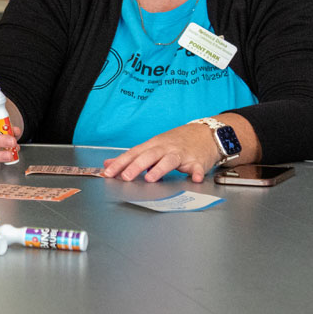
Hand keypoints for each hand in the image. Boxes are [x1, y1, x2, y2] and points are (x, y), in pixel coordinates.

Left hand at [101, 123, 219, 181]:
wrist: (205, 134)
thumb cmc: (175, 142)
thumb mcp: (152, 146)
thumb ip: (132, 157)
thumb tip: (108, 164)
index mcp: (153, 145)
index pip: (133, 153)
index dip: (120, 163)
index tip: (108, 172)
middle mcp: (165, 148)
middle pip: (148, 156)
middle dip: (136, 166)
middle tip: (125, 177)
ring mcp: (181, 154)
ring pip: (169, 160)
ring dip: (160, 169)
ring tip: (150, 178)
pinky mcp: (197, 161)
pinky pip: (197, 167)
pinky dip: (196, 173)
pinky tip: (194, 179)